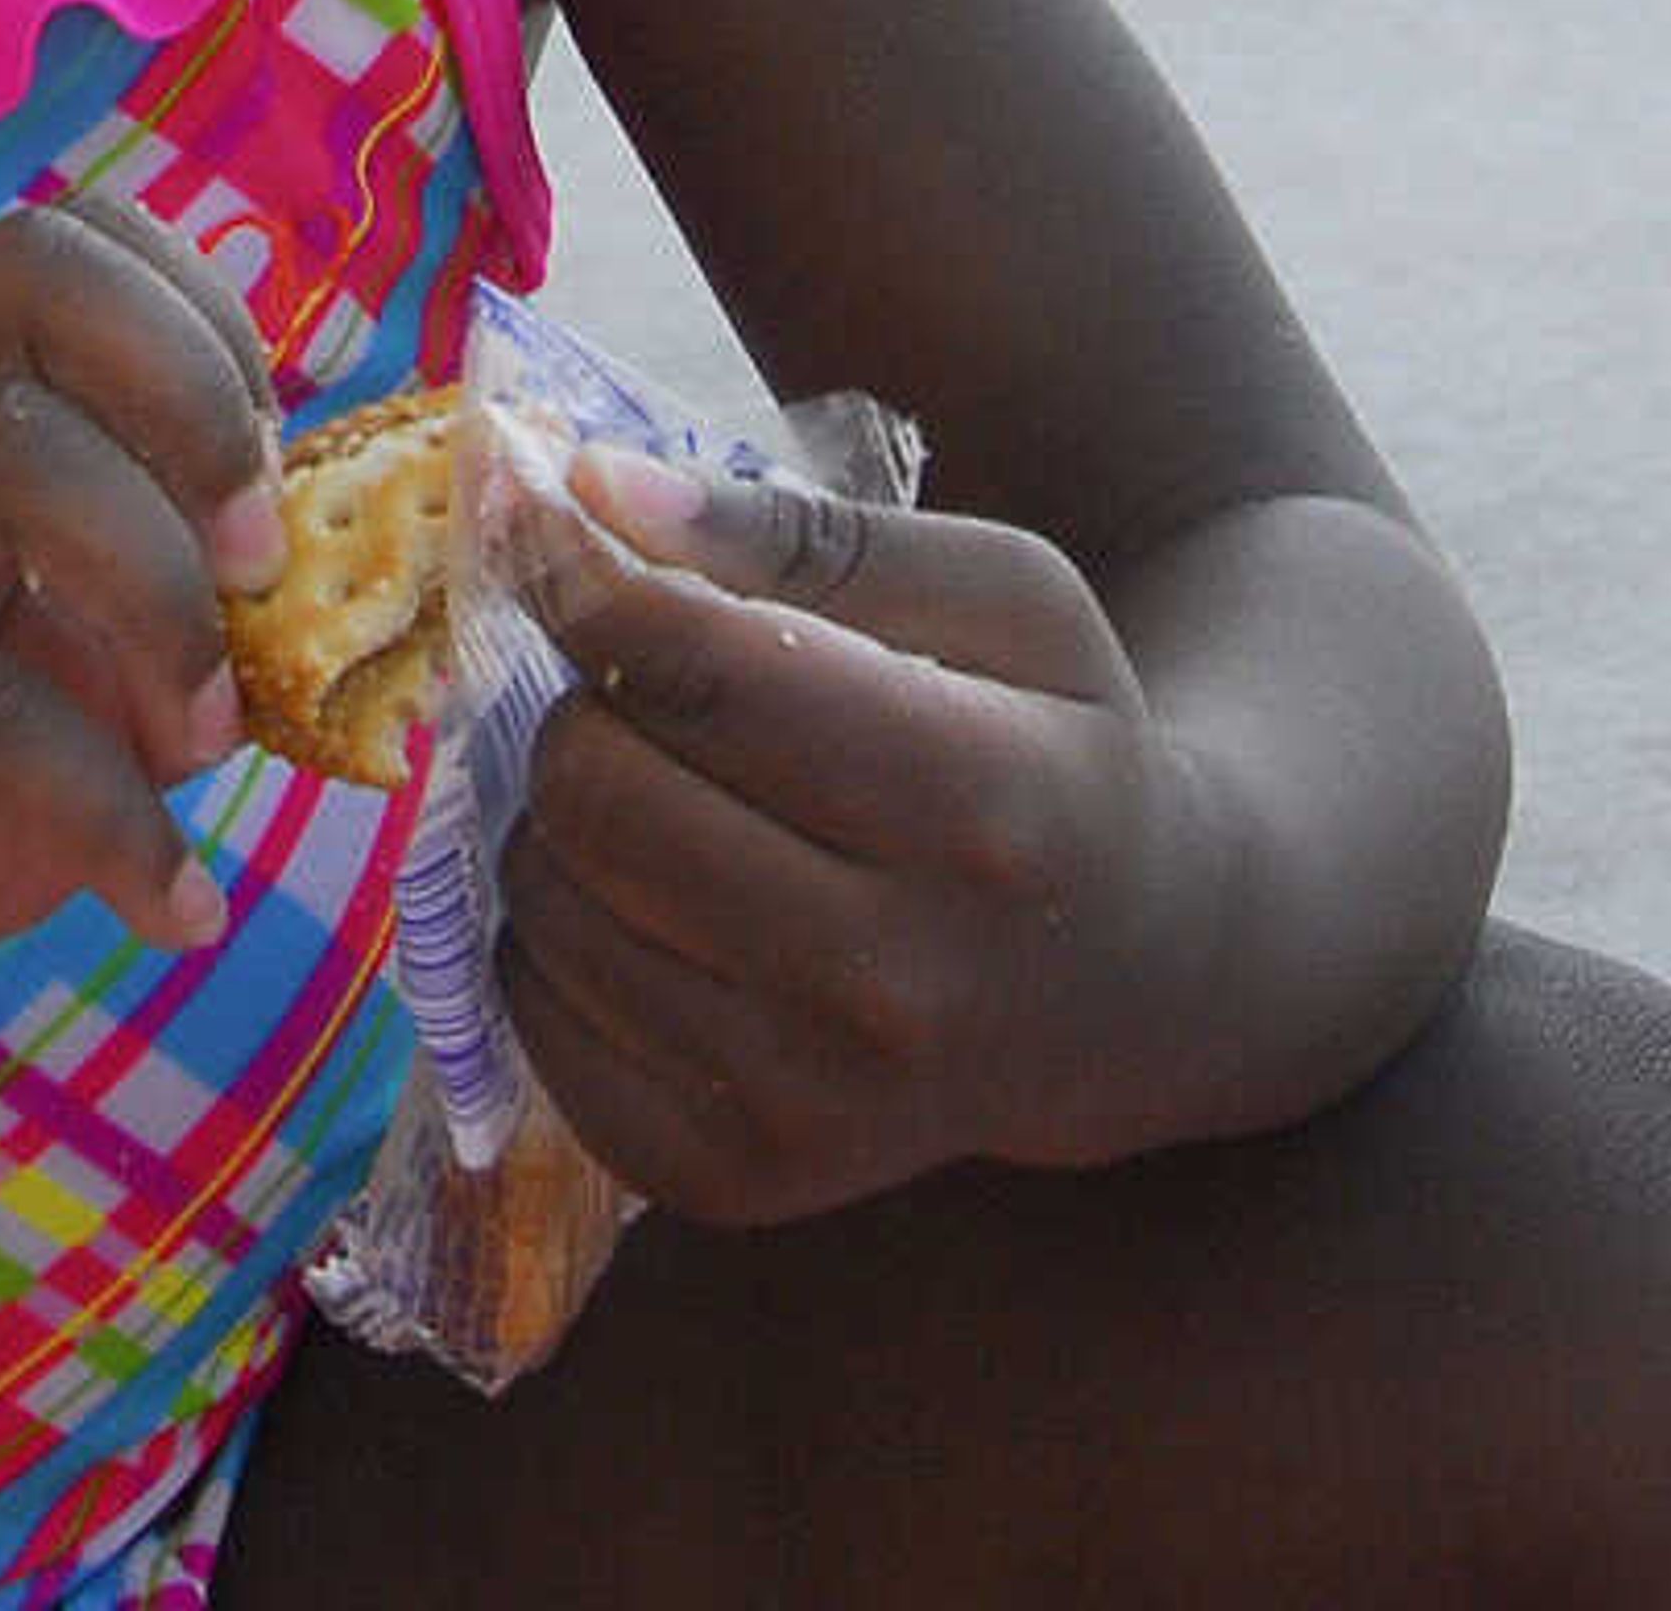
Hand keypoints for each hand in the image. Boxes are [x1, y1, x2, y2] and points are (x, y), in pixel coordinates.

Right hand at [0, 199, 284, 1093]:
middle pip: (31, 274)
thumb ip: (181, 611)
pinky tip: (168, 905)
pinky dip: (114, 820)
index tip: (269, 477)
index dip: (205, 322)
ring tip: (205, 741)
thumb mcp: (75, 677)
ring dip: (160, 601)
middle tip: (256, 571)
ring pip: (2, 455)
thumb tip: (349, 590)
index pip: (72, 239)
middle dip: (192, 402)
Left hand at [496, 448, 1206, 1224]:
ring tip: (645, 787)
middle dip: (582, 702)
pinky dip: (548, 933)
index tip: (550, 527)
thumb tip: (592, 488)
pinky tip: (637, 897)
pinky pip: (535, 1020)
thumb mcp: (994, 598)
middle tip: (632, 687)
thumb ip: (795, 531)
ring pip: (552, 897)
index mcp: (977, 805)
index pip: (702, 671)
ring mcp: (814, 1106)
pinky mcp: (735, 1181)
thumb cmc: (1050, 746)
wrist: (1135, 984)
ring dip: (556, 813)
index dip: (588, 578)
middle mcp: (896, 984)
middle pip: (602, 787)